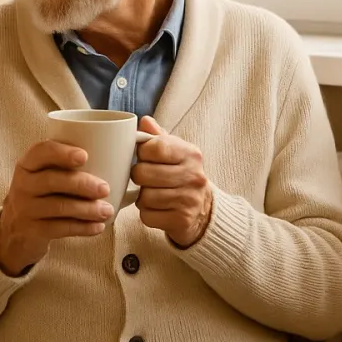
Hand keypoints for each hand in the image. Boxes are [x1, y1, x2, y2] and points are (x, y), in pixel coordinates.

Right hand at [0, 140, 113, 275]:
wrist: (15, 230)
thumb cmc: (41, 196)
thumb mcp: (43, 176)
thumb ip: (65, 166)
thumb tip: (112, 157)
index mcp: (27, 165)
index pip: (41, 151)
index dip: (62, 152)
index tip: (84, 156)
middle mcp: (23, 185)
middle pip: (52, 180)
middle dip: (81, 184)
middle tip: (105, 188)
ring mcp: (25, 209)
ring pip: (58, 207)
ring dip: (87, 209)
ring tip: (107, 210)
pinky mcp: (32, 231)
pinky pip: (60, 228)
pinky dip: (82, 227)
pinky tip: (98, 227)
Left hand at [131, 117, 213, 247]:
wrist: (203, 210)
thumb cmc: (181, 175)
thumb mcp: (175, 152)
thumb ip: (158, 137)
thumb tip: (145, 121)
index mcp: (191, 154)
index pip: (154, 147)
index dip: (142, 152)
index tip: (144, 157)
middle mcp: (194, 176)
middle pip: (143, 173)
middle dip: (138, 177)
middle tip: (145, 178)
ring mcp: (189, 200)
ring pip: (144, 197)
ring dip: (142, 197)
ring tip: (152, 193)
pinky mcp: (182, 220)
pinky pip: (147, 216)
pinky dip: (147, 214)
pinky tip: (156, 209)